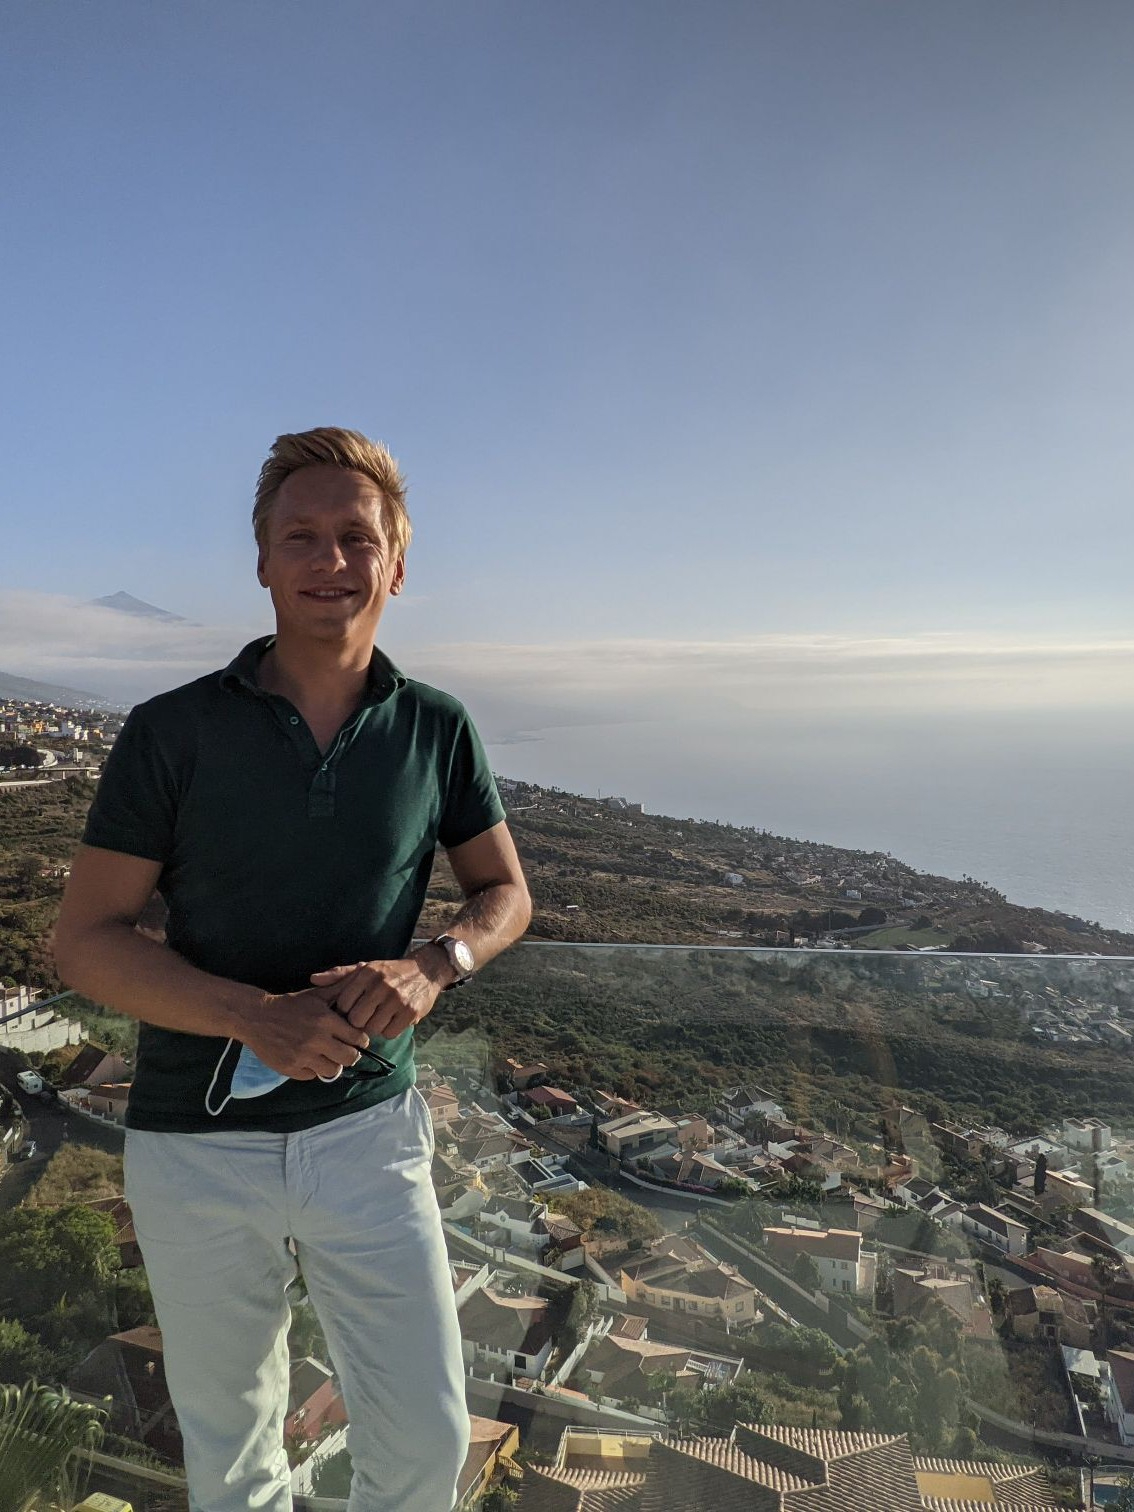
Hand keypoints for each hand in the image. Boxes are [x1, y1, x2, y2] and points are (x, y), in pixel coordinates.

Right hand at [236, 987, 371, 1081]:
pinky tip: (309, 1059)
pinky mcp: (290, 1068)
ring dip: (332, 1064)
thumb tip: (362, 974)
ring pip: (332, 1070)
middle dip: (350, 1054)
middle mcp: (316, 1040)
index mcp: (325, 1020)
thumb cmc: (291, 1005)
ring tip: (327, 1056)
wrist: (257, 1017)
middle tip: (344, 1050)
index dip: (360, 1040)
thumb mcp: (316, 994)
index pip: (357, 1038)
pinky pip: (312, 1076)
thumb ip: (340, 988)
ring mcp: (302, 1056)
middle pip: (349, 1058)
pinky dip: (313, 1069)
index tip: (357, 1040)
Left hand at [309, 955, 446, 1040]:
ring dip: (374, 1027)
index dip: (345, 1010)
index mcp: (366, 973)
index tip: (352, 1009)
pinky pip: (390, 1033)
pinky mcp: (411, 1012)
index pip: (343, 1003)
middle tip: (365, 1017)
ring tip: (379, 1018)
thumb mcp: (365, 967)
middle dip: (358, 1022)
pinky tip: (391, 1021)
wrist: (426, 970)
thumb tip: (313, 979)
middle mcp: (381, 985)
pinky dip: (389, 1030)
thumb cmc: (389, 971)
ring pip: (372, 1029)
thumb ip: (339, 974)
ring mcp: (397, 999)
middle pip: (356, 1020)